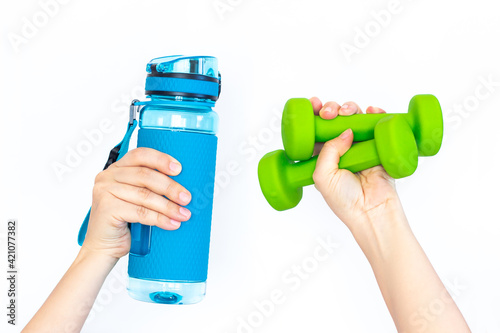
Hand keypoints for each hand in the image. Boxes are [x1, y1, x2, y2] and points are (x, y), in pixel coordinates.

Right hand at [82, 148, 191, 258]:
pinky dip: (159, 219)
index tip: (179, 169)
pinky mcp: (107, 209)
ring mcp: (105, 192)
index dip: (161, 159)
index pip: (140, 155)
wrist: (103, 248)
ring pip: (145, 195)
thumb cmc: (123, 223)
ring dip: (168, 206)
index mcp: (117, 169)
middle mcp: (108, 177)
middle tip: (186, 198)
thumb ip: (150, 188)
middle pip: (145, 175)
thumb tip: (182, 187)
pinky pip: (140, 212)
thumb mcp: (136, 199)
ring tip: (183, 214)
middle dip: (170, 187)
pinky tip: (172, 223)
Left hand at [310, 98, 403, 233]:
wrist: (372, 211)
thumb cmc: (344, 200)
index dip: (315, 114)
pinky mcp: (379, 147)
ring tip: (347, 112)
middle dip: (331, 109)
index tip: (314, 103)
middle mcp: (341, 150)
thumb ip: (328, 150)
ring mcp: (361, 147)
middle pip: (336, 120)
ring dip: (350, 108)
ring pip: (355, 118)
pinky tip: (371, 110)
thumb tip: (345, 130)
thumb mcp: (322, 175)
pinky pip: (378, 125)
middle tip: (329, 113)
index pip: (317, 130)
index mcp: (323, 156)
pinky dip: (376, 113)